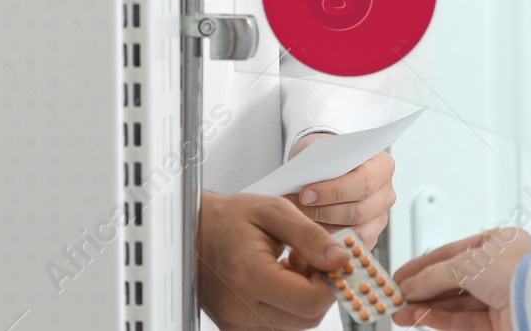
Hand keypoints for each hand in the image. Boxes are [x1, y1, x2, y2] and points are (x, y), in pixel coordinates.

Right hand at [196, 191, 346, 330]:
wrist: (190, 231)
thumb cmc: (226, 219)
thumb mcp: (273, 212)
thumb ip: (311, 236)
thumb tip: (340, 260)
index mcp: (249, 275)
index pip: (311, 301)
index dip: (330, 282)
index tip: (330, 261)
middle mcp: (239, 307)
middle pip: (308, 317)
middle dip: (318, 289)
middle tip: (307, 259)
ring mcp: (236, 323)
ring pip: (295, 325)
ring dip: (302, 298)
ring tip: (288, 266)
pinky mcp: (235, 329)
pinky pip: (278, 327)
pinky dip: (286, 307)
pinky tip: (277, 281)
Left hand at [286, 133, 395, 248]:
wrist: (328, 165)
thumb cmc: (325, 156)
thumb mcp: (319, 149)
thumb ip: (318, 163)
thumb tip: (305, 185)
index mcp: (382, 166)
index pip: (363, 182)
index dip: (333, 192)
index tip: (305, 194)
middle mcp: (386, 192)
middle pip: (359, 211)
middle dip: (322, 212)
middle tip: (295, 208)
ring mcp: (380, 216)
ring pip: (355, 231)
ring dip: (323, 228)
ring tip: (297, 220)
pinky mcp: (371, 235)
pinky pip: (351, 244)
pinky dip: (328, 240)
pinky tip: (308, 232)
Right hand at [389, 229, 530, 330]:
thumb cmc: (517, 272)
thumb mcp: (464, 263)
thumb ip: (432, 275)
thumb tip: (409, 285)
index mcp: (497, 244)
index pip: (451, 253)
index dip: (423, 265)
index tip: (401, 276)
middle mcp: (500, 271)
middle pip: (451, 281)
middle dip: (422, 290)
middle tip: (397, 296)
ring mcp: (500, 299)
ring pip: (455, 304)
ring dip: (426, 308)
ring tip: (401, 312)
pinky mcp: (501, 324)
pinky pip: (464, 321)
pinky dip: (440, 320)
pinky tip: (420, 318)